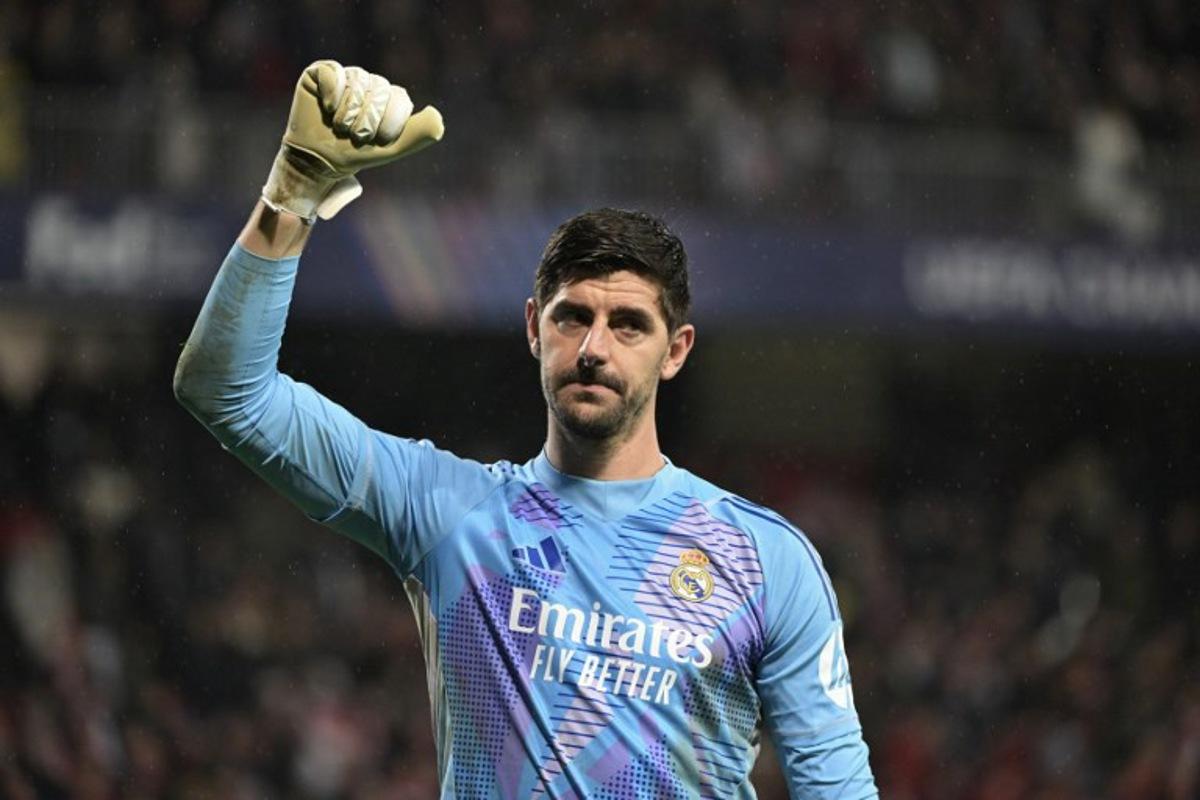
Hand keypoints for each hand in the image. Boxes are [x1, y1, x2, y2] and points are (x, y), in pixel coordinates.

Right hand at [261, 60, 443, 222]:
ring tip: (339, 127)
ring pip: (357, 81)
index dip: (390, 122)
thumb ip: (418, 134)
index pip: (400, 98)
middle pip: (380, 89)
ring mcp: (347, 75)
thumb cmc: (355, 154)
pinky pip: (334, 72)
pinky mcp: (321, 72)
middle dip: (368, 120)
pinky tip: (327, 108)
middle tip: (354, 136)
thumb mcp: (391, 149)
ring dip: (348, 112)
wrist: (317, 160)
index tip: (377, 141)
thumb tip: (437, 115)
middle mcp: (370, 82)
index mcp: (390, 98)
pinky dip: (332, 94)